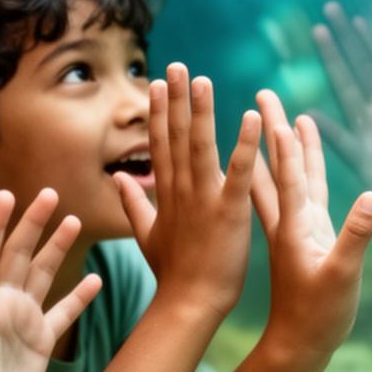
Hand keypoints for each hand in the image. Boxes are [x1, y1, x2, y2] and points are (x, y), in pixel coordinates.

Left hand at [0, 187, 101, 371]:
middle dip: (31, 223)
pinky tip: (96, 278)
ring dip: (56, 247)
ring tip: (74, 219)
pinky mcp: (41, 341)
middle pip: (16, 254)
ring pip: (41, 274)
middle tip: (49, 193)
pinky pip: (63, 311)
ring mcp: (22, 322)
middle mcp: (1, 308)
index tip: (6, 195)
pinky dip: (78, 294)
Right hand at [113, 62, 260, 321]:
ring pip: (201, 146)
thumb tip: (120, 180)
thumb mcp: (146, 236)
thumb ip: (134, 205)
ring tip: (203, 79)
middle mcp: (181, 191)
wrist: (187, 306)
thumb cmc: (172, 274)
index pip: (160, 145)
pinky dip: (245, 145)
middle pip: (175, 137)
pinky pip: (239, 172)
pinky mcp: (229, 212)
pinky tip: (252, 118)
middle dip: (176, 99)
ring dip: (201, 112)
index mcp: (166, 195)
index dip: (158, 113)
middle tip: (178, 66)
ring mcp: (204, 200)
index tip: (157, 83)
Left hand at [252, 91, 371, 362]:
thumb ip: (356, 236)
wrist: (299, 344)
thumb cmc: (319, 314)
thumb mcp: (342, 275)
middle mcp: (291, 221)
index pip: (287, 177)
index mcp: (295, 226)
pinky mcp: (308, 239)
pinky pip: (303, 197)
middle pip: (281, 165)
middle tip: (265, 92)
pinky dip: (304, 174)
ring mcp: (298, 228)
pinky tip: (304, 162)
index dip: (284, 144)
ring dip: (289, 147)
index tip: (273, 109)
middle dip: (275, 128)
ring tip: (291, 116)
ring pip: (292, 178)